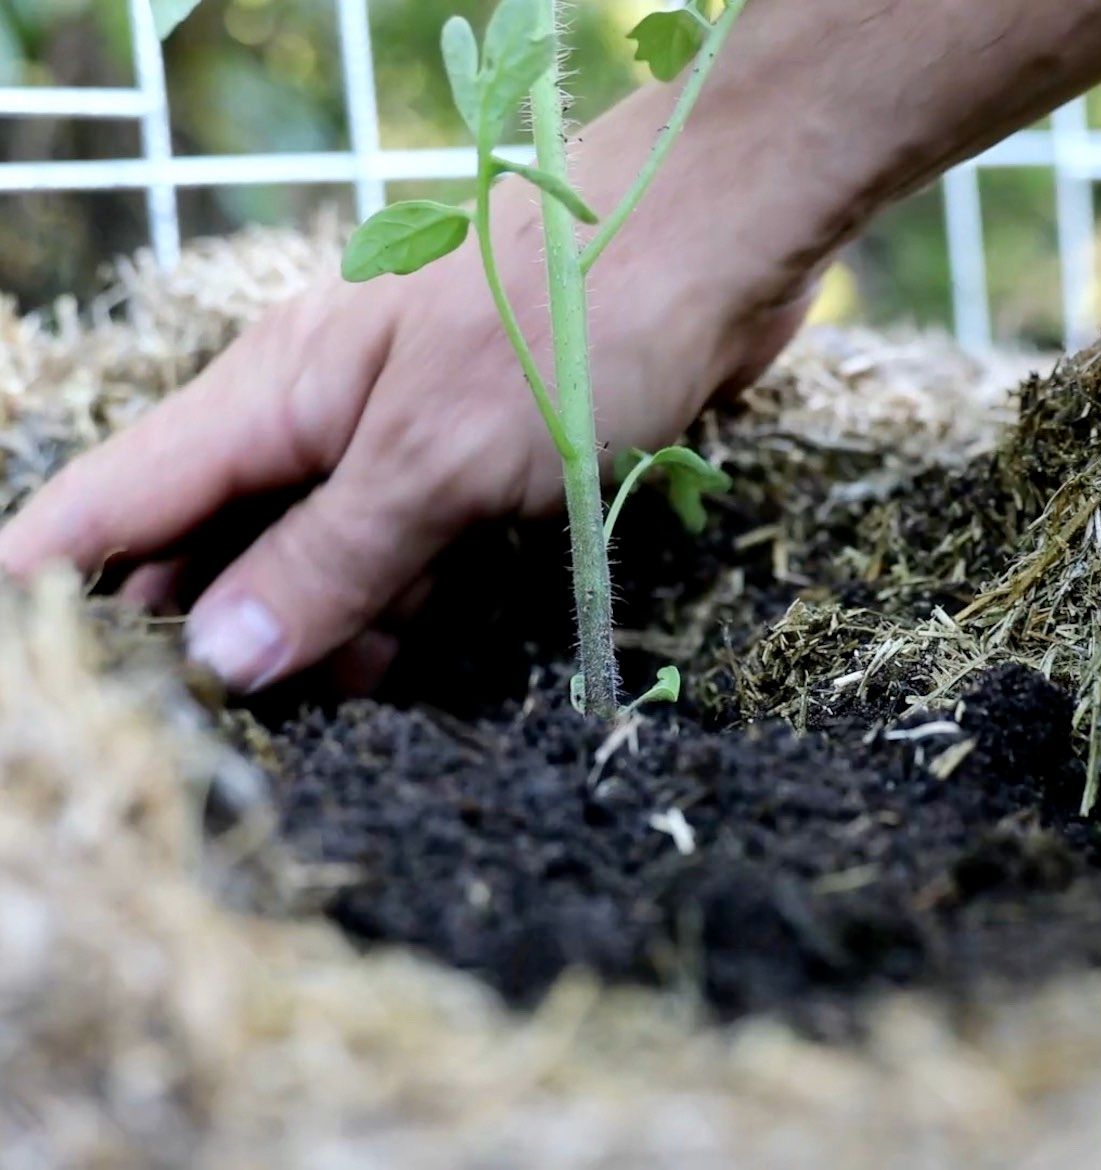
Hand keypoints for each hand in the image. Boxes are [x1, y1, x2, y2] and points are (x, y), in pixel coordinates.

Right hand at [0, 80, 806, 693]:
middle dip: (190, 628)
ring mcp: (401, 441)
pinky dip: (387, 613)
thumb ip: (333, 557)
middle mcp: (324, 417)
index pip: (123, 493)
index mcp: (277, 396)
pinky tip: (382, 670)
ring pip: (316, 556)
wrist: (711, 245)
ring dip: (301, 634)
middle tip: (182, 731)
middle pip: (216, 535)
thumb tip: (224, 655)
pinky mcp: (476, 465)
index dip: (58, 574)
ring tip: (292, 724)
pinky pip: (405, 556)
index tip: (37, 672)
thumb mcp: (436, 456)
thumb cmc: (568, 321)